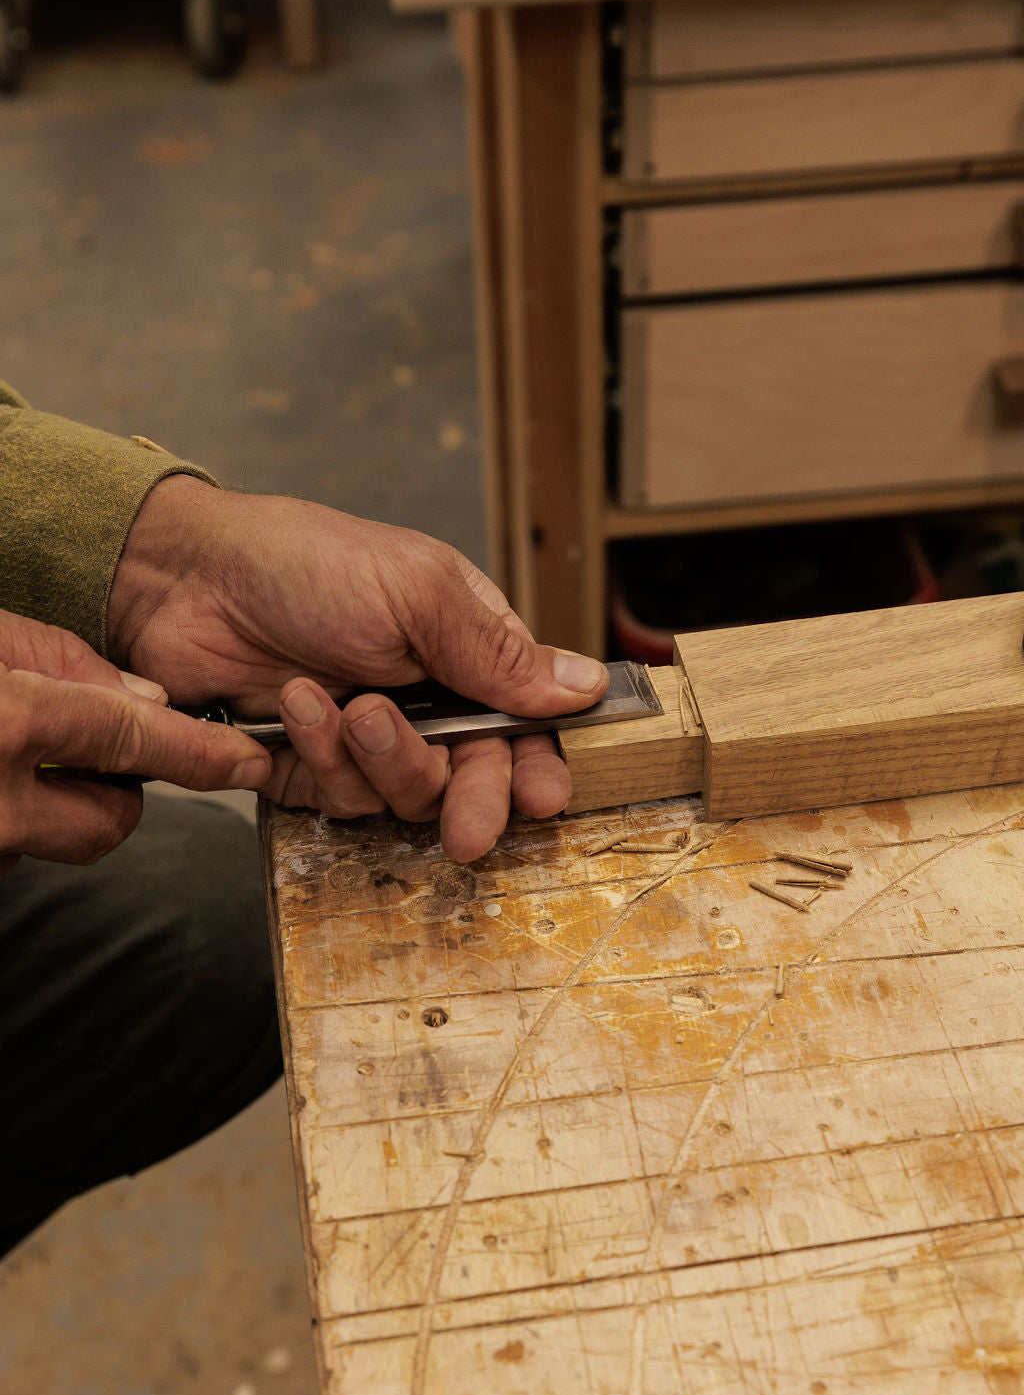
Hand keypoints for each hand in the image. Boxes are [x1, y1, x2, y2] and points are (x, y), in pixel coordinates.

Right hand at [0, 609, 271, 874]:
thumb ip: (63, 662)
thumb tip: (145, 701)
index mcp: (7, 723)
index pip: (130, 739)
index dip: (195, 751)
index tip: (245, 761)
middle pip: (104, 824)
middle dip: (111, 796)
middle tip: (82, 759)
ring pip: (51, 846)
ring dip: (46, 812)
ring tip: (4, 764)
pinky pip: (8, 857)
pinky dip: (8, 823)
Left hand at [107, 478, 608, 861]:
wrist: (190, 579)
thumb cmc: (308, 563)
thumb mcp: (417, 593)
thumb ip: (498, 652)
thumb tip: (583, 686)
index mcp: (467, 648)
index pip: (526, 722)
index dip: (539, 766)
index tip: (541, 799)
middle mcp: (427, 699)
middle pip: (476, 777)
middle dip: (473, 801)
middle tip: (468, 831)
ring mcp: (370, 737)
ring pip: (409, 797)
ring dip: (383, 762)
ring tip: (351, 708)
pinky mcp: (314, 767)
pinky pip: (343, 799)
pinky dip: (324, 760)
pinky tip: (299, 706)